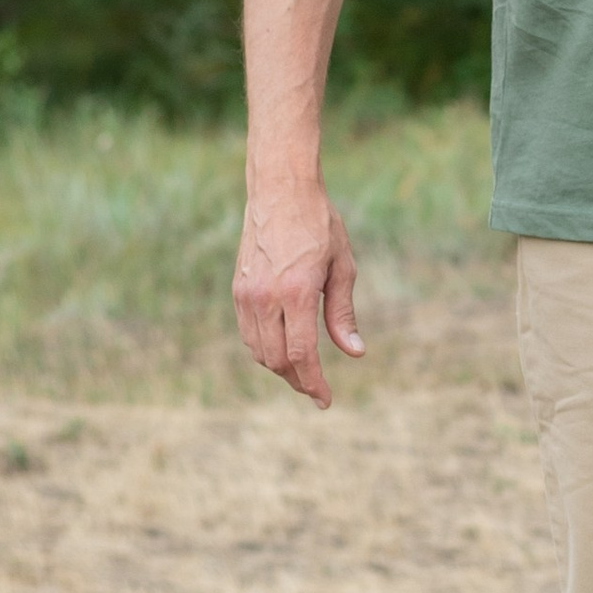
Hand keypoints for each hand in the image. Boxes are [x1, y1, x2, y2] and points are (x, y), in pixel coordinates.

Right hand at [234, 183, 365, 406]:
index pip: (301, 354)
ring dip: (280, 367)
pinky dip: (264, 349)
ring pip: (259, 351)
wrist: (280, 191)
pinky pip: (248, 333)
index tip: (325, 400)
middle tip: (317, 389)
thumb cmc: (320, 225)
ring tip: (302, 372)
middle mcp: (266, 297)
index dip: (313, 382)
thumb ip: (343, 313)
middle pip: (277, 359)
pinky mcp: (238, 290)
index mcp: (298, 292)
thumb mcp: (343, 266)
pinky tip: (282, 349)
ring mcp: (247, 294)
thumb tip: (354, 353)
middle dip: (298, 379)